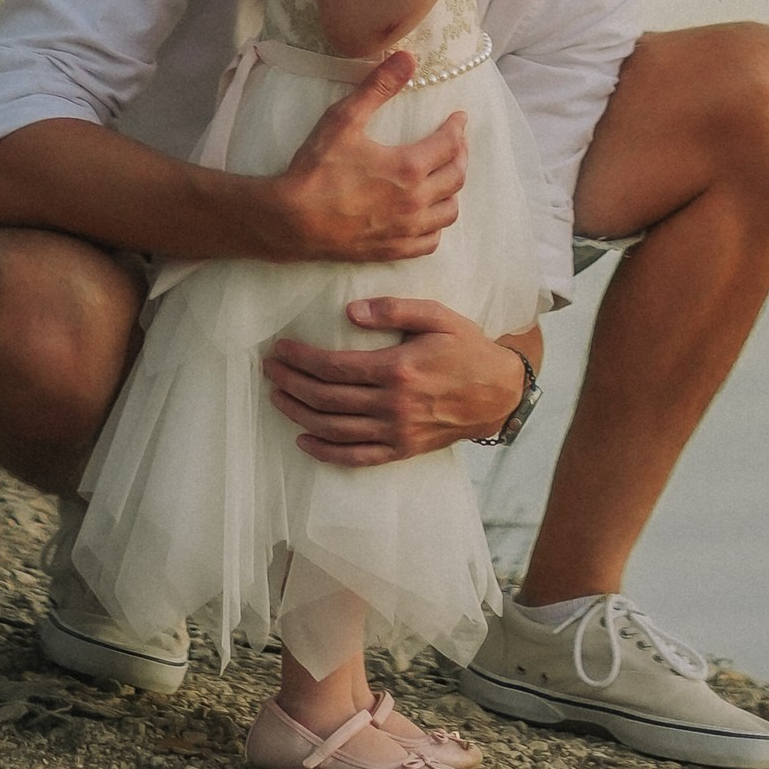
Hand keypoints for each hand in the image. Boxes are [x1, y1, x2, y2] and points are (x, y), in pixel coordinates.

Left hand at [260, 299, 532, 464]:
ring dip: (300, 415)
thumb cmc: (467, 348)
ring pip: (335, 429)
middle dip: (292, 383)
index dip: (303, 359)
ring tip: (277, 398)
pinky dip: (326, 452)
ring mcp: (396, 432)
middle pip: (328, 398)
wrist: (498, 393)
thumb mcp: (437, 316)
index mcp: (398, 369)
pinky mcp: (401, 450)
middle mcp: (393, 405)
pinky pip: (356, 458)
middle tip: (270, 370)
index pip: (336, 367)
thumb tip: (351, 310)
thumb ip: (394, 310)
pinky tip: (305, 441)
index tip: (281, 349)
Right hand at [269, 51, 468, 264]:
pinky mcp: (393, 250)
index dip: (457, 128)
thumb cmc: (317, 169)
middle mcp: (415, 201)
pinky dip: (436, 225)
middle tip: (456, 142)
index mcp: (409, 167)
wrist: (292, 220)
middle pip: (456, 177)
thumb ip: (378, 86)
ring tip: (445, 176)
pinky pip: (430, 242)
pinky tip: (429, 215)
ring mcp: (406, 230)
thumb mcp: (344, 119)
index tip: (458, 118)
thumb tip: (408, 58)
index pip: (449, 144)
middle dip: (460, 155)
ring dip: (452, 191)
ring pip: (449, 212)